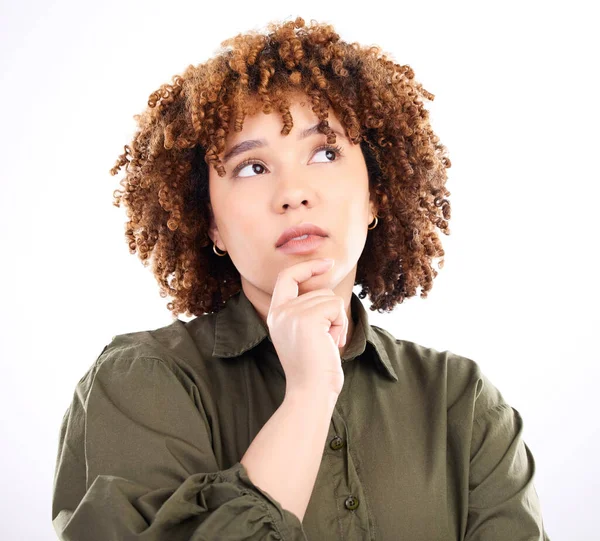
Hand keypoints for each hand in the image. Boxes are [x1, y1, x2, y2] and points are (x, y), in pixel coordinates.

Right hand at [267, 258, 346, 395]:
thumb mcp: (304, 333)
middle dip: (331, 313)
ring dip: (337, 321)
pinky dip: (340, 324)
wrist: (311, 392)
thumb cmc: (314, 368)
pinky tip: (331, 344)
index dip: (307, 267)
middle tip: (324, 340)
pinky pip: (336, 306)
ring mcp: (291, 314)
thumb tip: (326, 288)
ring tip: (326, 344)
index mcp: (275, 314)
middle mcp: (280, 312)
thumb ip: (307, 310)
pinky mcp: (307, 318)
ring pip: (330, 298)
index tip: (327, 263)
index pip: (286, 277)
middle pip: (318, 291)